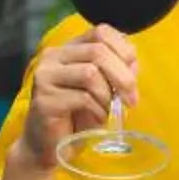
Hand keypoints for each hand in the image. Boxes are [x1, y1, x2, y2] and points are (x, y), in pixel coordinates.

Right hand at [12, 25, 140, 172]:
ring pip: (90, 73)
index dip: (122, 48)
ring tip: (108, 111)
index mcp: (68, 49)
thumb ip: (116, 72)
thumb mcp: (103, 90)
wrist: (49, 147)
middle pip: (97, 51)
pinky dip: (97, 110)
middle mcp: (53, 57)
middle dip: (122, 76)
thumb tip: (133, 63)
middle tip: (131, 99)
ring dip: (107, 95)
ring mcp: (45, 76)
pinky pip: (82, 98)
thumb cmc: (77, 117)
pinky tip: (96, 119)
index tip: (134, 71)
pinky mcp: (44, 100)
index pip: (100, 32)